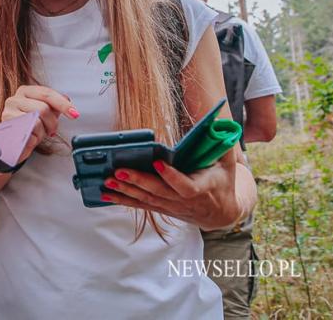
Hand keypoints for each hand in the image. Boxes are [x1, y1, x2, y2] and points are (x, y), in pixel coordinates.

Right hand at [1, 85, 78, 160]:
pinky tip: (31, 139)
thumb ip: (54, 105)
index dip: (63, 104)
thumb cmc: (27, 125)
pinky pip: (29, 135)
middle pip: (43, 108)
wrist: (11, 143)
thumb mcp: (42, 112)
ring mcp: (8, 114)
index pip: (47, 93)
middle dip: (52, 123)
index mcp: (25, 91)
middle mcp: (14, 100)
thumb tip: (67, 100)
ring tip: (38, 134)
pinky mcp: (7, 130)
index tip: (74, 114)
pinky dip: (35, 140)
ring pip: (37, 122)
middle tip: (51, 130)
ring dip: (42, 133)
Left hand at [101, 149, 242, 230]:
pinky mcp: (161, 208)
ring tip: (107, 181)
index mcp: (202, 188)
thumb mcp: (227, 162)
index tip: (157, 162)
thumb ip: (221, 142)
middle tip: (119, 171)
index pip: (185, 186)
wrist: (222, 212)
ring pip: (146, 200)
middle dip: (138, 181)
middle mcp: (184, 201)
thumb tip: (215, 120)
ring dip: (125, 191)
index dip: (171, 176)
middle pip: (159, 192)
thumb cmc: (223, 180)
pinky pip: (140, 205)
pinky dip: (122, 200)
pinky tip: (104, 195)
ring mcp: (171, 206)